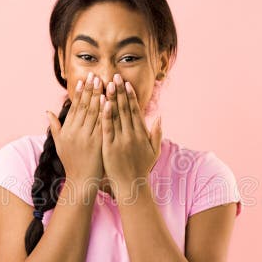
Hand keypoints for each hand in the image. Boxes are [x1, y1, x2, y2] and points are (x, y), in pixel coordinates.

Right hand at [45, 73, 104, 187]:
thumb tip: (47, 111)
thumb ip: (54, 127)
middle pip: (84, 107)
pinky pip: (101, 124)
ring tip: (103, 82)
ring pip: (93, 113)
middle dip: (89, 90)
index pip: (74, 107)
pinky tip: (108, 100)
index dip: (79, 93)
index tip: (83, 80)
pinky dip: (104, 112)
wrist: (81, 181)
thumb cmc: (72, 163)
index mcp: (67, 130)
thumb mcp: (60, 144)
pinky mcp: (97, 143)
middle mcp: (76, 132)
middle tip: (94, 75)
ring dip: (98, 96)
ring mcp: (87, 137)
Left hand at [101, 73, 162, 198]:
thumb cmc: (141, 168)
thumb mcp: (154, 151)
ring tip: (107, 84)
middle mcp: (132, 135)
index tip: (127, 84)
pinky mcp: (110, 147)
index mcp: (141, 134)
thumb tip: (159, 117)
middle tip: (115, 76)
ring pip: (116, 115)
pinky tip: (102, 102)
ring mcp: (121, 140)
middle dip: (120, 92)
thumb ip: (156, 133)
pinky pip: (107, 128)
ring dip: (112, 98)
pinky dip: (105, 114)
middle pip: (125, 109)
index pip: (135, 111)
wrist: (131, 185)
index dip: (131, 96)